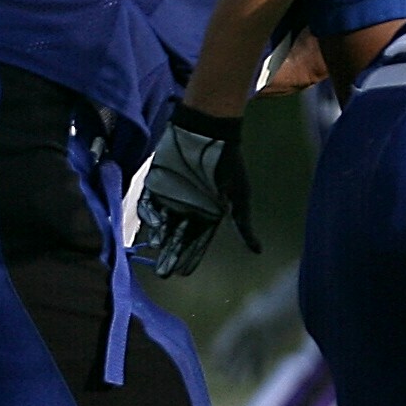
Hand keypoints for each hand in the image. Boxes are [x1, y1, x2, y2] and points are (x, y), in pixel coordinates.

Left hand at [133, 106, 251, 279]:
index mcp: (207, 213)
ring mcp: (169, 196)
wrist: (207, 132)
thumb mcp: (239, 196)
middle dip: (171, 254)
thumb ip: (242, 223)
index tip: (183, 273)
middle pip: (177, 237)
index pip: (197, 241)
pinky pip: (148, 204)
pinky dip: (149, 215)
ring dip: (159, 238)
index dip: (190, 257)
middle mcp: (187, 208)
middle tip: (164, 272)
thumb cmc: (227, 163)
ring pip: (161, 223)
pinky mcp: (154, 184)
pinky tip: (152, 227)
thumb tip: (257, 251)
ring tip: (157, 252)